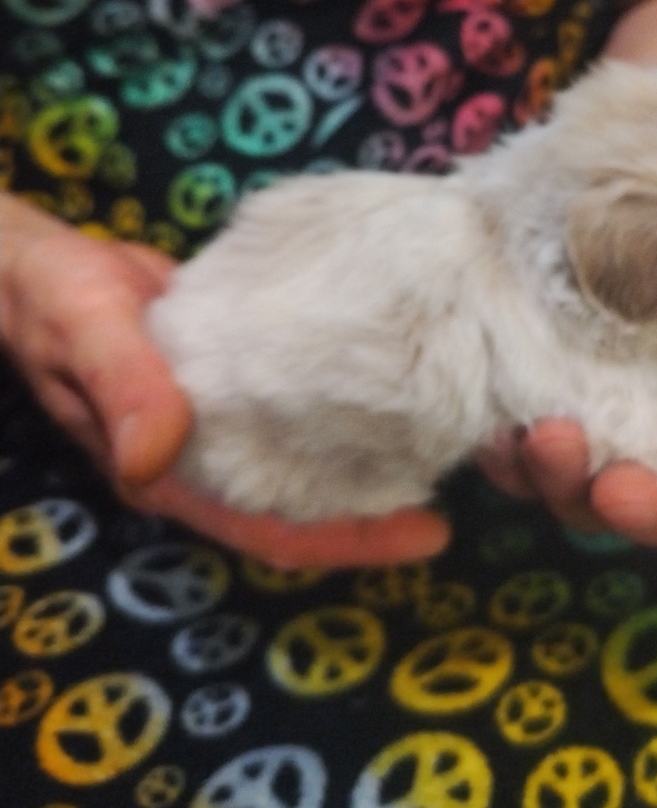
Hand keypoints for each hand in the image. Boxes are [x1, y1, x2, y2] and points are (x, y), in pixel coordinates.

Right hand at [0, 194, 449, 567]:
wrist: (37, 266)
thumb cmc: (53, 300)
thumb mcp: (84, 331)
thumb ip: (121, 386)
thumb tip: (159, 455)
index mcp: (168, 477)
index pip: (270, 530)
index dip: (348, 542)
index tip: (430, 532)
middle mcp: (201, 463)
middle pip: (302, 506)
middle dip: (379, 509)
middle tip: (462, 483)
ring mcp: (217, 423)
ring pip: (304, 460)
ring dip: (366, 460)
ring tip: (441, 438)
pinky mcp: (231, 377)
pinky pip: (294, 406)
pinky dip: (339, 406)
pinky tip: (386, 383)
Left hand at [477, 330, 656, 571]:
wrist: (558, 231)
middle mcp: (652, 452)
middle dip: (646, 508)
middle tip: (624, 487)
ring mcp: (582, 448)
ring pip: (576, 497)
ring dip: (566, 478)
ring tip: (549, 438)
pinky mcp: (520, 433)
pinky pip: (511, 466)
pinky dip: (508, 457)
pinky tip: (501, 436)